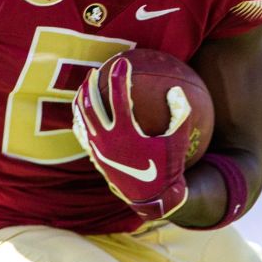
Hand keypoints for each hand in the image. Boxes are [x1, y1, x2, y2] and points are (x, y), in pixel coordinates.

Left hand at [72, 57, 192, 220]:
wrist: (152, 199)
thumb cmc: (168, 168)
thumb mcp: (178, 140)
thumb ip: (180, 113)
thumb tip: (175, 89)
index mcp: (126, 133)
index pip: (118, 97)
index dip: (119, 76)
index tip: (122, 61)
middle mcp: (107, 140)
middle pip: (90, 104)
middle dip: (91, 84)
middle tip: (95, 70)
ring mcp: (98, 149)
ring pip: (82, 117)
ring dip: (82, 99)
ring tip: (85, 86)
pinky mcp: (95, 157)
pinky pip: (82, 133)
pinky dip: (81, 118)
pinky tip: (83, 111)